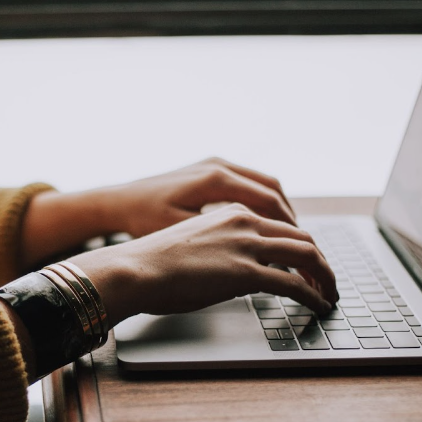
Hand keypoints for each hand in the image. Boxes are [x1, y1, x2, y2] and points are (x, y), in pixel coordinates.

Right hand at [68, 203, 337, 326]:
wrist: (133, 269)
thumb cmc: (151, 263)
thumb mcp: (193, 245)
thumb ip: (220, 250)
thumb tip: (233, 272)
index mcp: (231, 212)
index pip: (281, 225)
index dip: (301, 246)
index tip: (308, 264)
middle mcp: (244, 222)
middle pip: (302, 237)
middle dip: (321, 261)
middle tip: (327, 281)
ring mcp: (247, 245)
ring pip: (307, 255)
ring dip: (325, 277)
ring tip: (329, 295)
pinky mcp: (246, 272)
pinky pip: (295, 284)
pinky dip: (314, 295)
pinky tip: (318, 305)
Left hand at [101, 157, 296, 237]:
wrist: (118, 202)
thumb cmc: (144, 221)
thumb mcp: (183, 234)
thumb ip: (221, 241)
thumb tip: (259, 257)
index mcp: (215, 179)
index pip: (269, 202)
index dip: (289, 228)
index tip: (300, 250)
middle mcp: (219, 165)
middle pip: (272, 190)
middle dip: (290, 219)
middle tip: (302, 246)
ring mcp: (214, 164)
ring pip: (263, 184)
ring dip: (279, 209)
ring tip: (289, 237)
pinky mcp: (209, 168)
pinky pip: (248, 182)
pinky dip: (262, 202)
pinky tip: (264, 224)